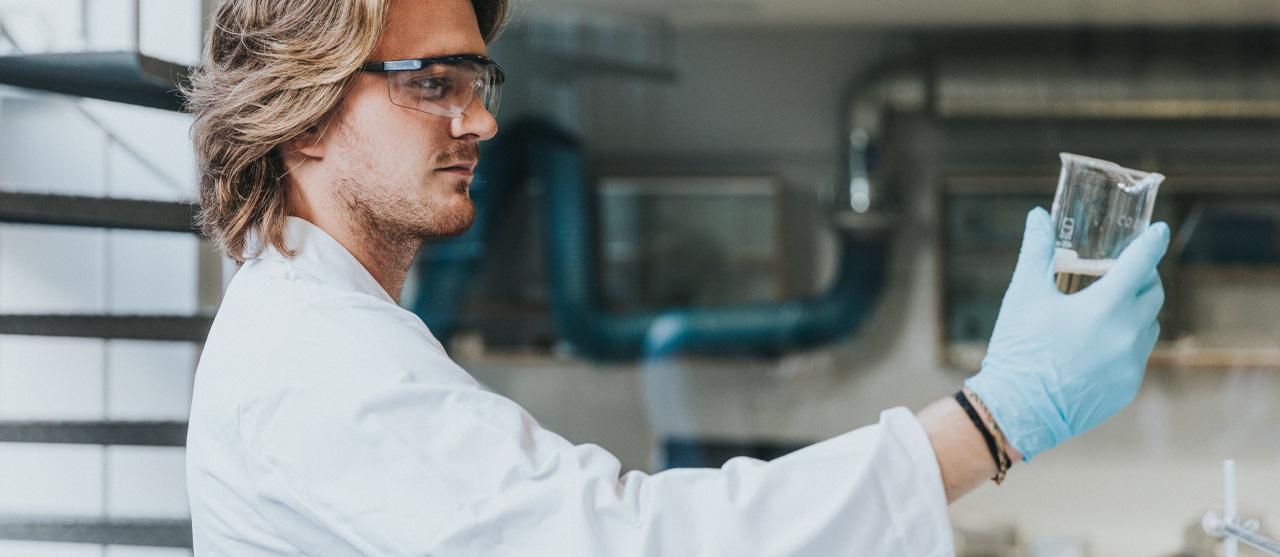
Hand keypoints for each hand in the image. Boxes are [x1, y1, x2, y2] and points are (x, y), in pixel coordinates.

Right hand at [965, 207, 1168, 459]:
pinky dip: (1125, 341)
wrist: (1016, 411)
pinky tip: (1097, 343)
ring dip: (1137, 310)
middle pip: (1153, 294)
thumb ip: (1035, 251)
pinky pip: (1137, 355)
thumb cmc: (1019, 350)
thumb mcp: (1024, 295)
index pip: (1141, 264)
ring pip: (1149, 326)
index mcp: (1104, 309)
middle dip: (1144, 277)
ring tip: (1108, 307)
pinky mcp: (1127, 387)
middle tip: (1124, 270)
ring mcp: (1130, 365)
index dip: (1152, 243)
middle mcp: (1126, 336)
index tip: (1158, 230)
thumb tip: (1038, 216)